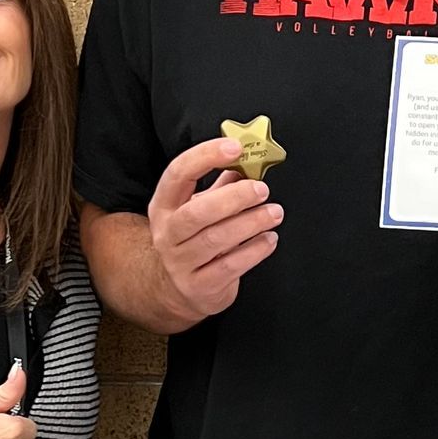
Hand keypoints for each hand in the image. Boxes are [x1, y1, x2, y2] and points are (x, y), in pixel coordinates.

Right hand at [147, 137, 282, 322]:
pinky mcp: (199, 286)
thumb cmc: (193, 241)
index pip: (178, 173)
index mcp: (163, 205)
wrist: (179, 290)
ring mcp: (180, 263)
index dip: (206, 157)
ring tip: (274, 213)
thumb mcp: (198, 209)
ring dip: (250, 223)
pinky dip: (254, 250)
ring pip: (216, 239)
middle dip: (234, 198)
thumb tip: (247, 161)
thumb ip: (220, 186)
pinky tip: (269, 239)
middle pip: (197, 212)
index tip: (236, 148)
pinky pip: (230, 266)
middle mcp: (167, 234)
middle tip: (262, 189)